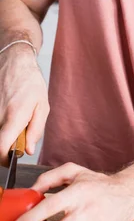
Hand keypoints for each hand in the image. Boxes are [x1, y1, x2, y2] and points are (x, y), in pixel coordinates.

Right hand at [0, 47, 48, 165]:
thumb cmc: (30, 83)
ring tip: (12, 118)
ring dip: (3, 131)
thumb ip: (36, 130)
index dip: (4, 159)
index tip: (9, 158)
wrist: (14, 62)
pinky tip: (6, 111)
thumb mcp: (43, 106)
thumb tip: (28, 151)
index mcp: (15, 116)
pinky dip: (0, 122)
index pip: (1, 148)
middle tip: (16, 133)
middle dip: (6, 143)